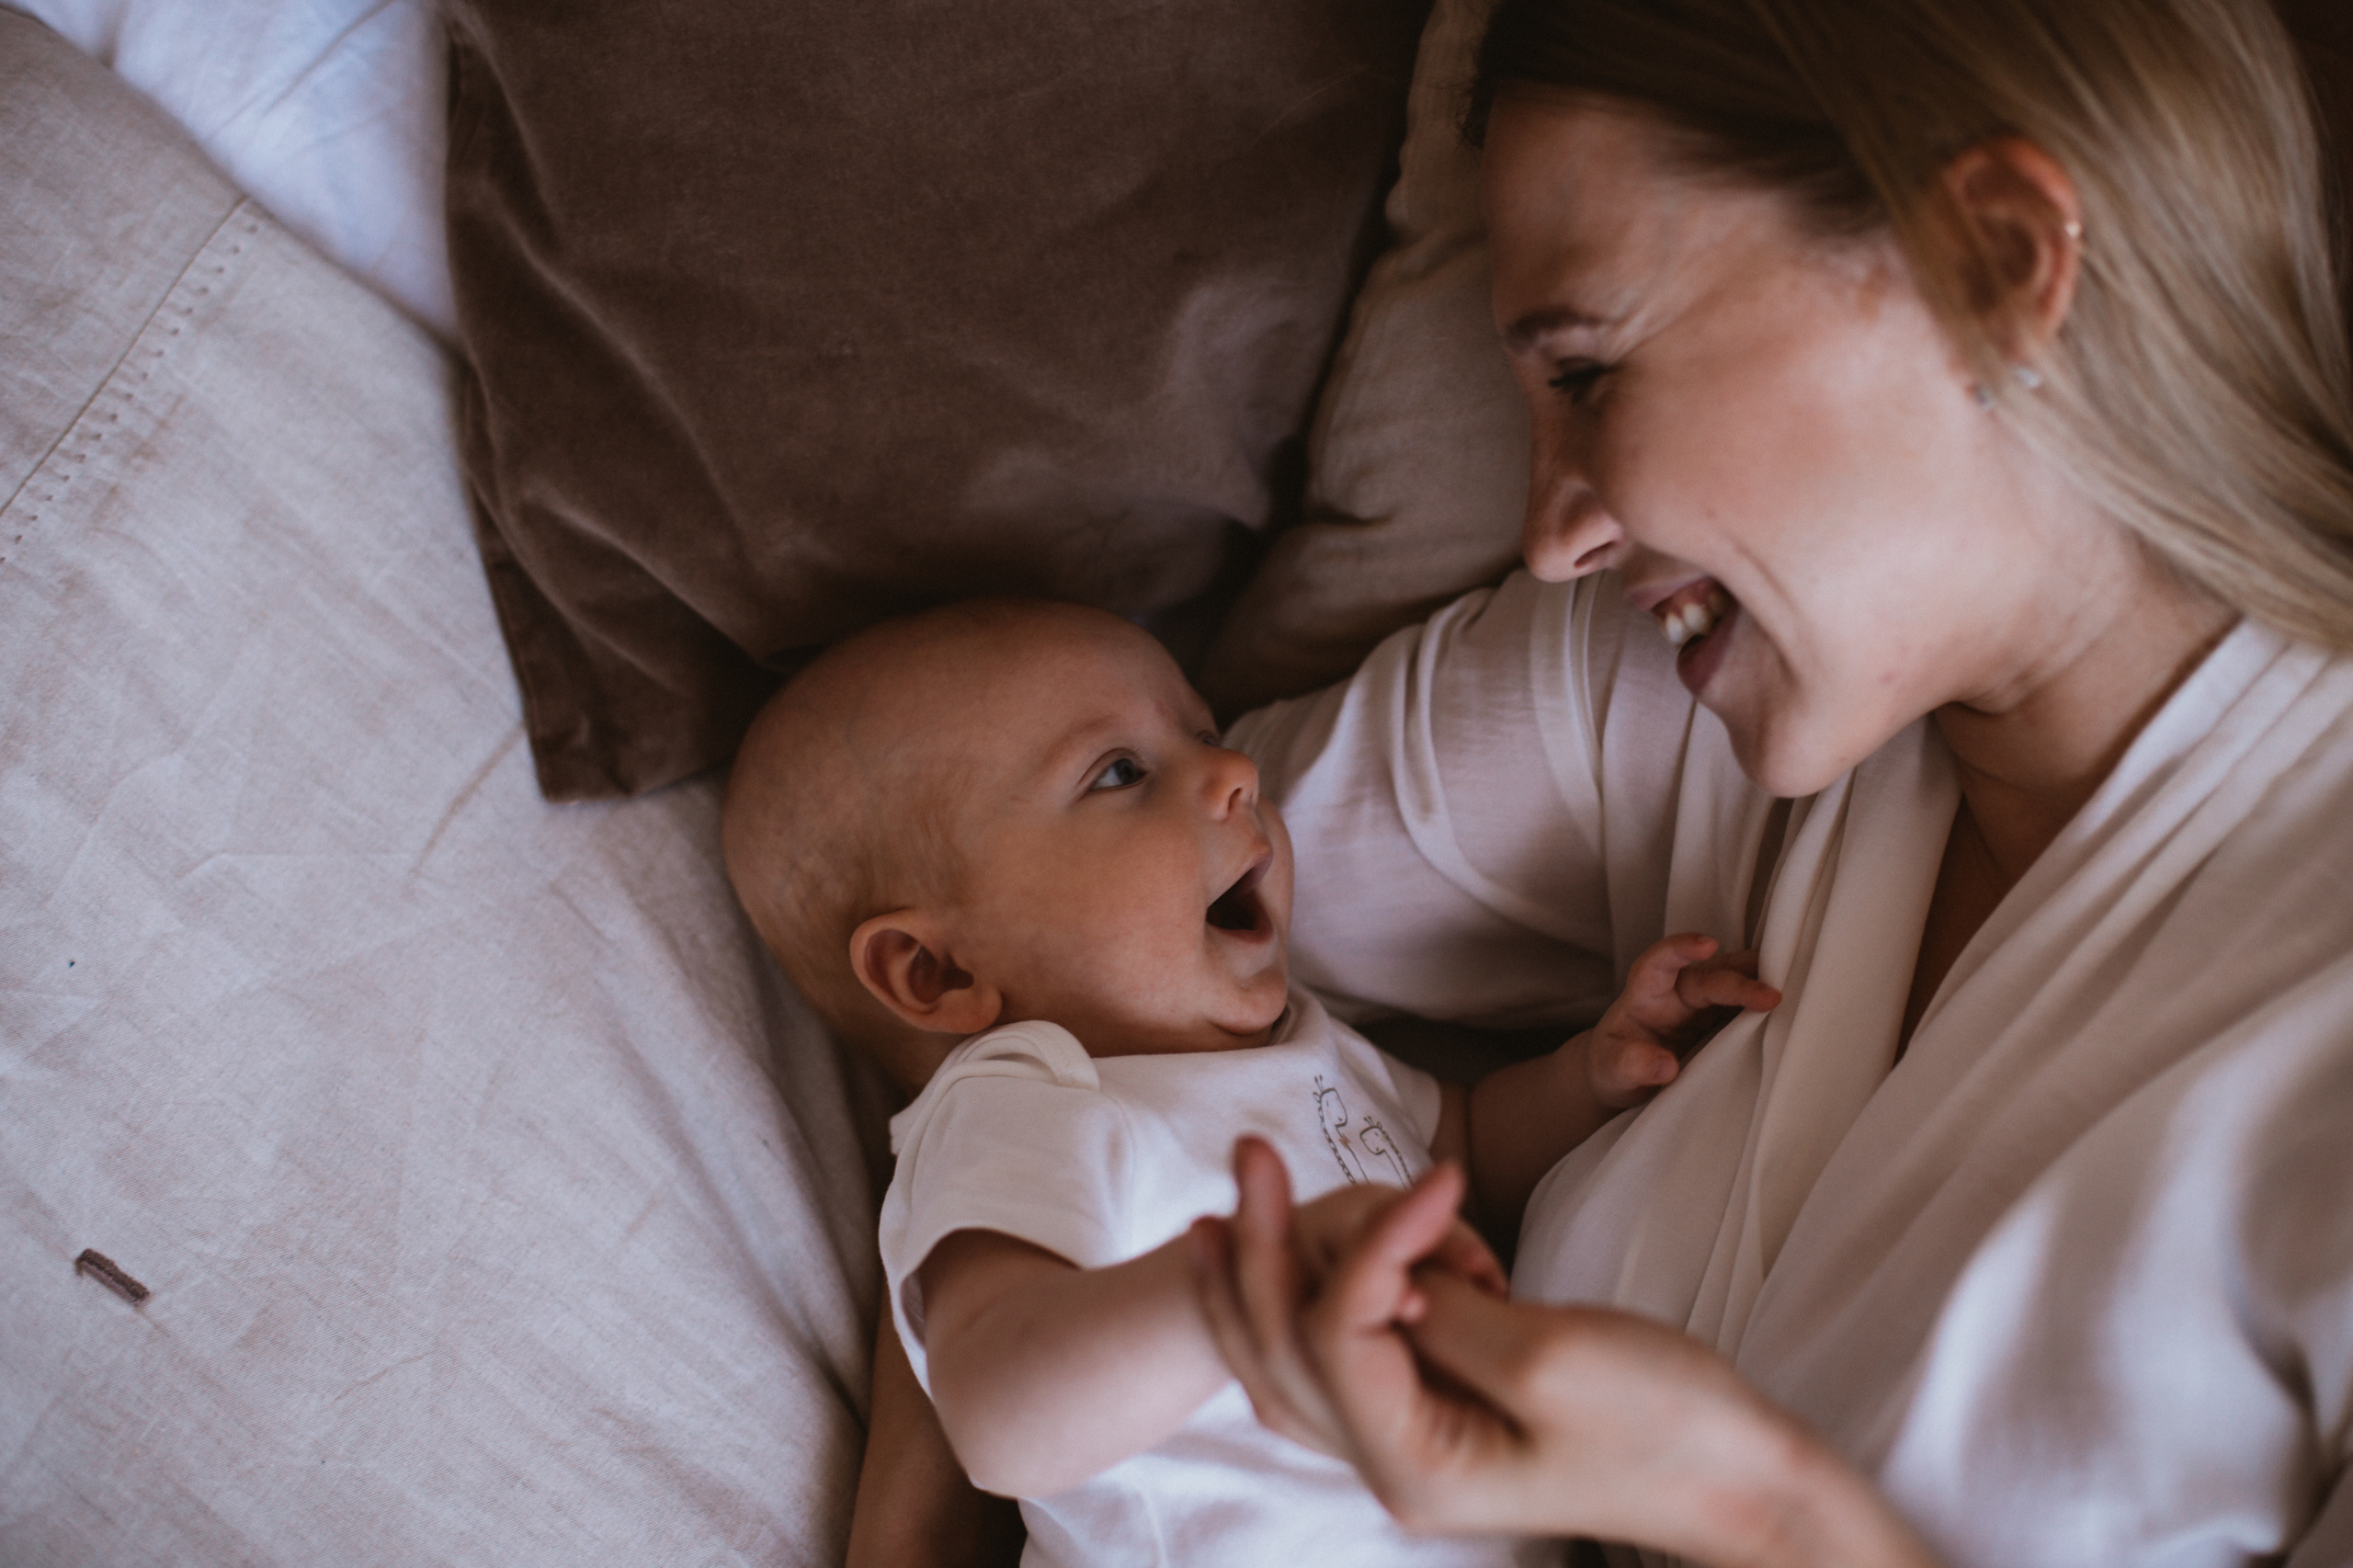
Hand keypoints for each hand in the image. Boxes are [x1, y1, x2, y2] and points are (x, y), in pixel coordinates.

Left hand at [1195, 1137, 1942, 1567]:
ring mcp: (1413, 1447)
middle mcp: (1395, 1466)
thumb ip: (1443, 1311)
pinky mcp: (1440, 1418)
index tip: (1448, 1174)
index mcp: (1415, 1463)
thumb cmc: (1664, 1422)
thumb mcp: (1550, 1358)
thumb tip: (1379, 1273)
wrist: (1737, 1476)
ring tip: (1214, 1213)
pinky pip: (1336, 1370)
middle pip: (1283, 1349)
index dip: (1373, 1239)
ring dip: (1256, 1281)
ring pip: (1293, 1364)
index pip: (1338, 1331)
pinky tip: (1279, 1270)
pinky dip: (1299, 1312)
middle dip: (1259, 1247)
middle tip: (1246, 1151)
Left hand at [1584, 933, 1780, 1108]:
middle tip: (1772, 996)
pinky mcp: (1721, 1025)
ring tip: (1796, 990)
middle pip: (1710, 977)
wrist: (1622, 1078)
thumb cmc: (1612, 1066)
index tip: (1707, 944)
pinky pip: (1745, 1010)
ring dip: (1762, 984)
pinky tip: (1794, 1010)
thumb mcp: (1610, 1069)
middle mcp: (1677, 993)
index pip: (1659, 963)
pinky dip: (1766, 1008)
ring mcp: (1702, 1008)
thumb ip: (1630, 1065)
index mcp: (1645, 995)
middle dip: (1739, 980)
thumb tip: (1665, 1065)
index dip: (1680, 948)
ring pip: (1735, 985)